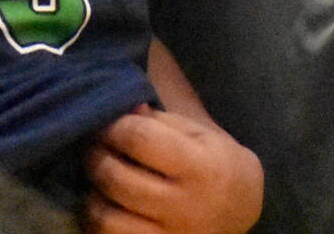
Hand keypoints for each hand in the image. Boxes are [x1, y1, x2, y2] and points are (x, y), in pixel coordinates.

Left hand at [82, 104, 262, 233]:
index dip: (115, 127)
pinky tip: (105, 206)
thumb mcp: (196, 132)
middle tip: (95, 147)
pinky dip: (98, 223)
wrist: (240, 207)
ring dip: (93, 194)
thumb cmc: (212, 160)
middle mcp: (184, 206)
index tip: (109, 123)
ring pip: (108, 219)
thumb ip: (158, 120)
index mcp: (199, 167)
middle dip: (96, 156)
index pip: (140, 140)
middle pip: (118, 179)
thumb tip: (124, 111)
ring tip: (98, 180)